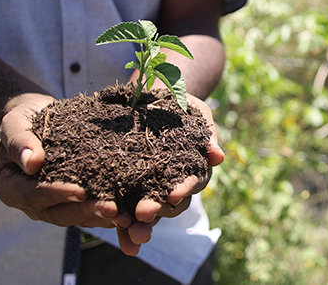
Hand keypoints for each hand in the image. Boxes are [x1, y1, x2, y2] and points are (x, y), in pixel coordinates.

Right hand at [0, 93, 124, 227]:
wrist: (38, 119)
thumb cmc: (24, 119)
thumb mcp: (15, 124)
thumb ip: (19, 142)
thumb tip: (31, 163)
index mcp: (11, 188)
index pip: (33, 196)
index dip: (57, 194)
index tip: (80, 191)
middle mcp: (32, 204)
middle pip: (59, 213)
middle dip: (86, 211)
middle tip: (111, 209)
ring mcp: (53, 206)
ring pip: (78, 217)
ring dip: (101, 217)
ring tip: (126, 216)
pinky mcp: (73, 202)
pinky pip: (90, 212)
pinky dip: (109, 214)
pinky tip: (130, 212)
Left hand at [115, 93, 224, 254]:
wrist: (153, 99)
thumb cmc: (180, 105)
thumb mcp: (197, 113)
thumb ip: (207, 135)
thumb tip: (218, 157)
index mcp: (194, 168)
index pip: (192, 183)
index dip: (184, 189)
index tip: (173, 195)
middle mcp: (175, 183)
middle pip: (169, 204)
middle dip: (157, 209)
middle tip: (143, 214)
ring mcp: (152, 188)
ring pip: (150, 211)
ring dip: (139, 223)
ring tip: (126, 227)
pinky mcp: (131, 189)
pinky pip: (126, 208)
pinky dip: (120, 220)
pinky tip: (109, 222)